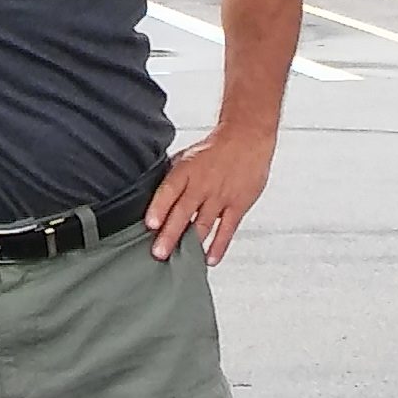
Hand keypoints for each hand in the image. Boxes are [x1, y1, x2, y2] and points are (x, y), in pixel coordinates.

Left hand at [145, 125, 277, 266]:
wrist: (247, 138)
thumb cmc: (214, 150)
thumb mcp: (186, 156)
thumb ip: (171, 178)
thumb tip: (149, 195)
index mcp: (186, 171)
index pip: (169, 190)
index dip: (159, 207)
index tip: (150, 224)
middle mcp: (202, 184)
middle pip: (183, 212)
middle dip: (170, 234)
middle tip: (159, 252)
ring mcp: (221, 196)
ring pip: (203, 224)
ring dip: (190, 244)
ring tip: (178, 259)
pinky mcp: (238, 205)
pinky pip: (227, 229)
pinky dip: (218, 246)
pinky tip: (209, 258)